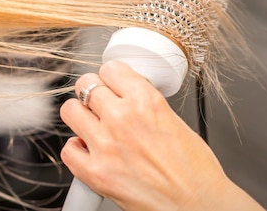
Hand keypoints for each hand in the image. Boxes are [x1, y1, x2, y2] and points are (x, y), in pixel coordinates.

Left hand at [60, 61, 263, 210]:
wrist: (197, 205)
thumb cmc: (195, 170)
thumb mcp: (175, 120)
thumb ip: (146, 104)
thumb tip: (127, 95)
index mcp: (146, 101)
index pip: (111, 68)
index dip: (112, 76)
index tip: (113, 83)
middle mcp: (123, 118)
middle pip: (86, 84)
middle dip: (94, 92)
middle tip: (102, 103)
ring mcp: (105, 146)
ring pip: (70, 111)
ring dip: (81, 115)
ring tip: (93, 124)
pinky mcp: (95, 173)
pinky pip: (68, 149)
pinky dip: (77, 149)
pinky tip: (91, 151)